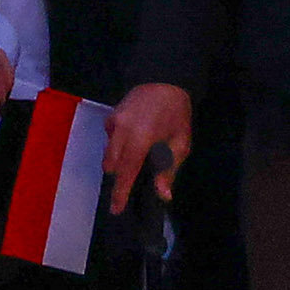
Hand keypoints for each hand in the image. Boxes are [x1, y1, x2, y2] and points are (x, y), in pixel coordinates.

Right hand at [106, 82, 192, 206]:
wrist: (164, 80)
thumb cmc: (176, 113)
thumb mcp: (180, 143)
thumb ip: (169, 169)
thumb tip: (163, 195)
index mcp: (140, 139)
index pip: (126, 171)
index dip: (120, 192)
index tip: (115, 209)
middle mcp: (121, 131)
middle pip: (111, 165)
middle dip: (119, 177)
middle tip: (132, 184)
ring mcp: (113, 123)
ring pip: (108, 153)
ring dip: (118, 162)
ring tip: (137, 161)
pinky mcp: (110, 116)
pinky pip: (110, 139)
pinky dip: (118, 146)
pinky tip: (133, 142)